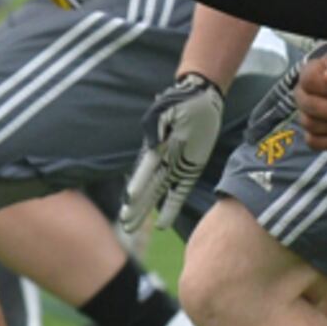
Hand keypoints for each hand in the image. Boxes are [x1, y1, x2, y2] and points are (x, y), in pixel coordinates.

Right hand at [117, 73, 225, 241]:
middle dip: (136, 206)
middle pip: (147, 188)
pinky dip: (171, 207)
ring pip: (158, 194)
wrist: (201, 98)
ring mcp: (175, 167)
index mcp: (153, 147)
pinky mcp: (190, 170)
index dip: (138, 184)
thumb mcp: (165, 110)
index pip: (144, 170)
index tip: (130, 199)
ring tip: (131, 227)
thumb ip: (156, 127)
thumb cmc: (180, 101)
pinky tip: (162, 224)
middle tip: (125, 224)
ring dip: (146, 211)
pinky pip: (179, 193)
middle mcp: (162, 161)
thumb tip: (151, 147)